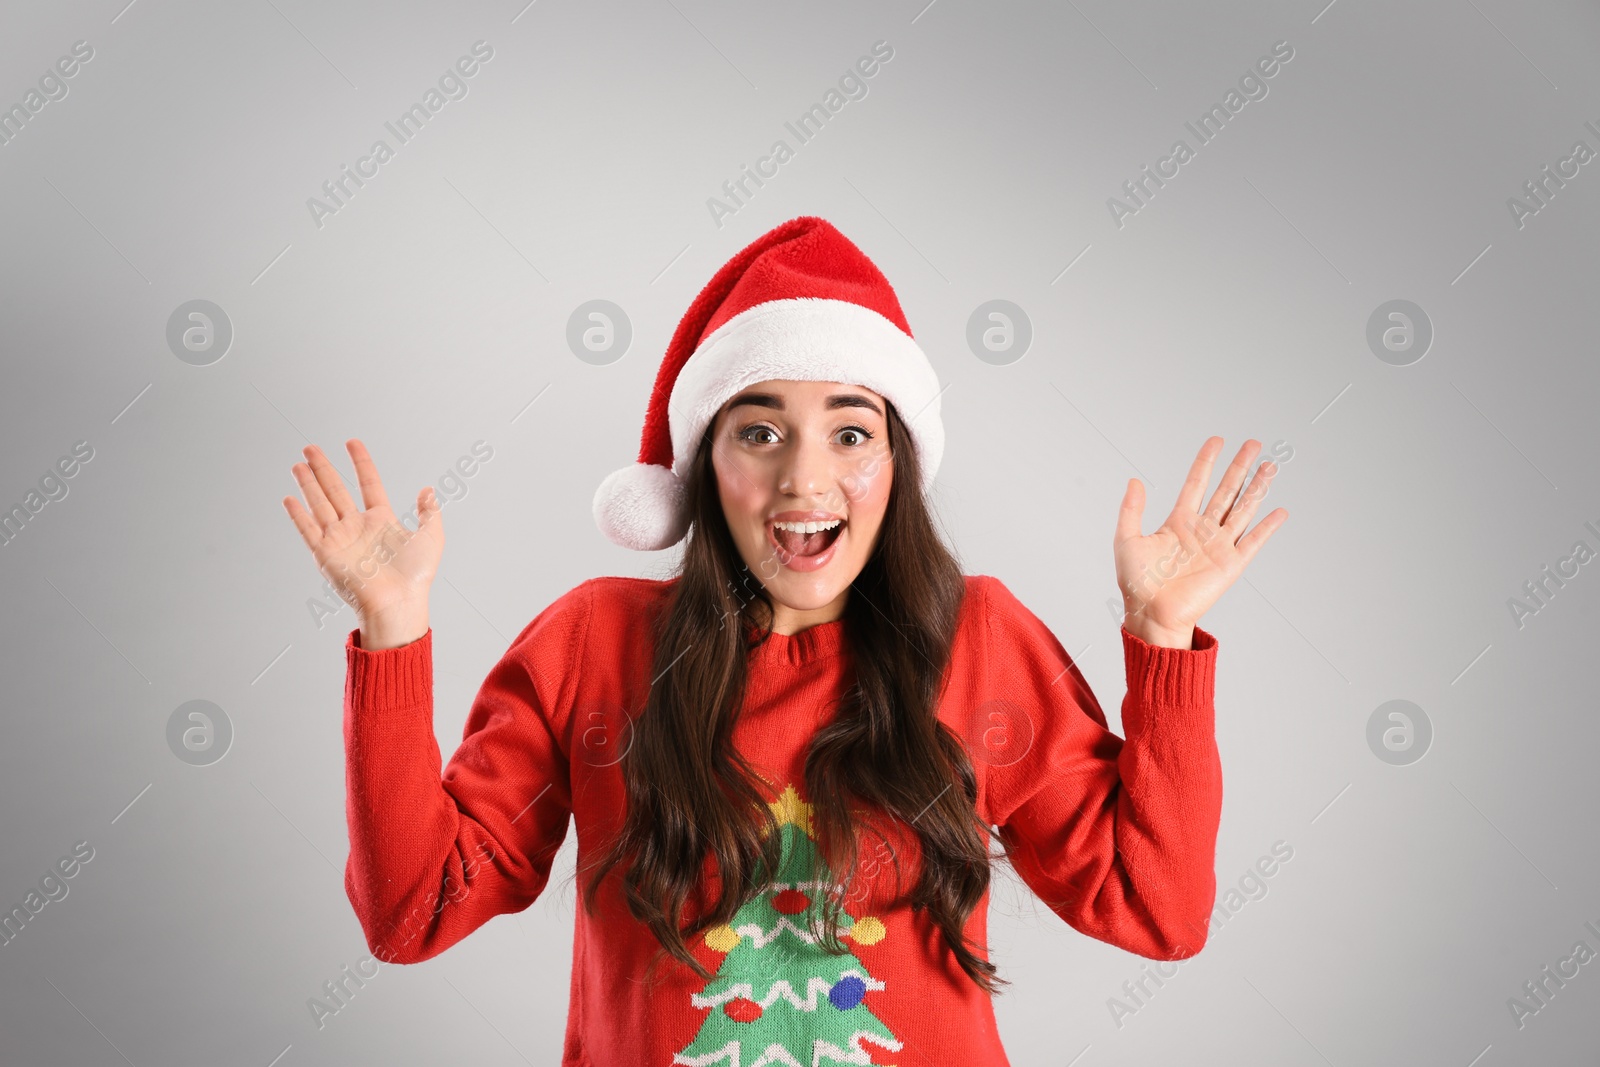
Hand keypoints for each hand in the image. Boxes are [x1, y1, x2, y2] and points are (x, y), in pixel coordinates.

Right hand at [282, 440, 442, 630]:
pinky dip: (298, 514)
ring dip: (308, 483)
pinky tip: (290, 498)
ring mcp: (340, 539)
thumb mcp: (431, 538)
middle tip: (311, 447)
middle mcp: (357, 527)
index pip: (368, 484)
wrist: (398, 601)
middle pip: (336, 490)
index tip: (352, 443)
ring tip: (298, 464)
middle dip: (323, 468)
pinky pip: (308, 529)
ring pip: (320, 503)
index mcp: (381, 521)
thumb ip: (428, 512)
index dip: (360, 463)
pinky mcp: (326, 554)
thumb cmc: (416, 576)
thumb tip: (429, 489)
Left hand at [1113, 437, 1287, 647]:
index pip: (1196, 484)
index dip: (1206, 462)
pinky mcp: (1231, 566)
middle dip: (1239, 467)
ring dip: (1257, 488)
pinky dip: (1267, 527)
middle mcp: (1202, 530)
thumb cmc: (1136, 583)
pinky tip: (1280, 511)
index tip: (1217, 440)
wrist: (1151, 614)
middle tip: (1253, 443)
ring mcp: (1218, 546)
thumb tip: (1134, 481)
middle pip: (1225, 491)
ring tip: (1270, 465)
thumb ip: (1131, 510)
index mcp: (1178, 522)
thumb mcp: (1126, 540)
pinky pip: (1253, 542)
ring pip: (1243, 510)